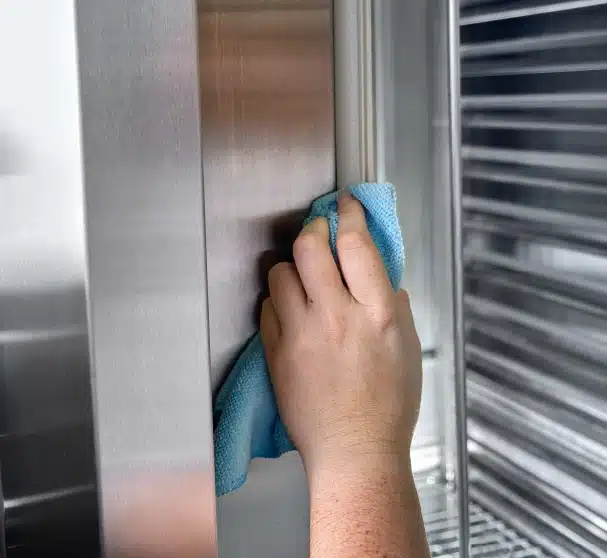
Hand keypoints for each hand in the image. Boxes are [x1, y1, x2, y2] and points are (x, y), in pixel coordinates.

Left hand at [260, 193, 421, 480]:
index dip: (349, 215)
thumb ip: (394, 304)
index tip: (346, 206)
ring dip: (293, 264)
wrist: (354, 451)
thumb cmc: (388, 406)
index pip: (356, 245)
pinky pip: (267, 307)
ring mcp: (301, 335)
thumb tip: (381, 276)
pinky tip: (292, 308)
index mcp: (377, 314)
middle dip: (313, 228)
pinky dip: (278, 298)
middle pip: (309, 247)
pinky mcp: (276, 353)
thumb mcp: (409, 348)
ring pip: (280, 273)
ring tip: (304, 274)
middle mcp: (336, 318)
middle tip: (319, 230)